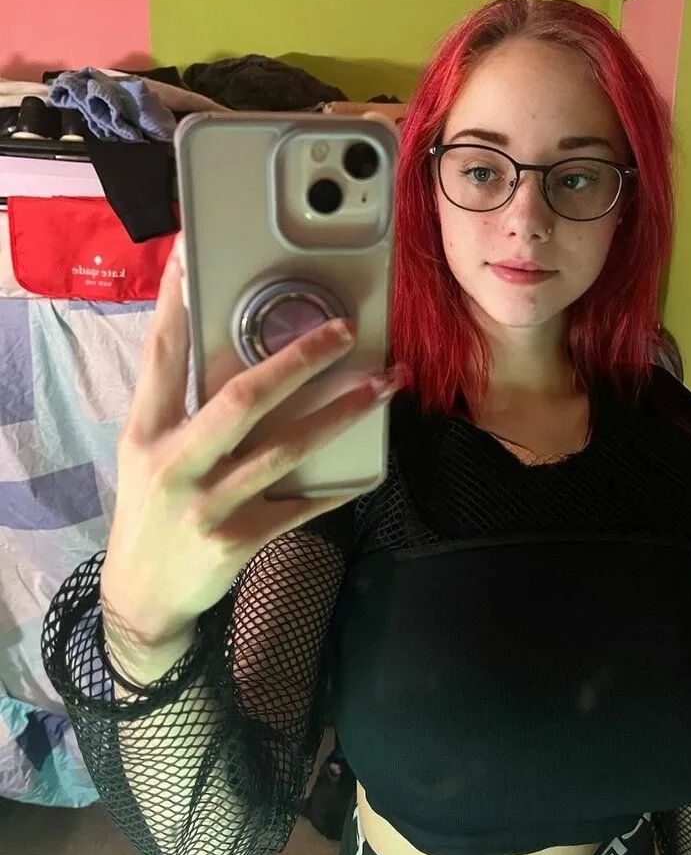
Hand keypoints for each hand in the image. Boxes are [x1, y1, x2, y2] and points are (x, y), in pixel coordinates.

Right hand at [100, 242, 399, 649]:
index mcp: (144, 432)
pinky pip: (300, 505)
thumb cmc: (151, 511)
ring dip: (340, 413)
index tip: (189, 257)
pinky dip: (335, 485)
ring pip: (284, 448)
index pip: (160, 355)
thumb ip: (183, 409)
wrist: (143, 597)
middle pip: (241, 398)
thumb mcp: (147, 455)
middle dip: (298, 360)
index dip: (174, 304)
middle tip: (344, 330)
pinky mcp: (237, 540)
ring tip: (382, 384)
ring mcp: (206, 505)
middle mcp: (173, 463)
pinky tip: (368, 467)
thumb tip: (238, 357)